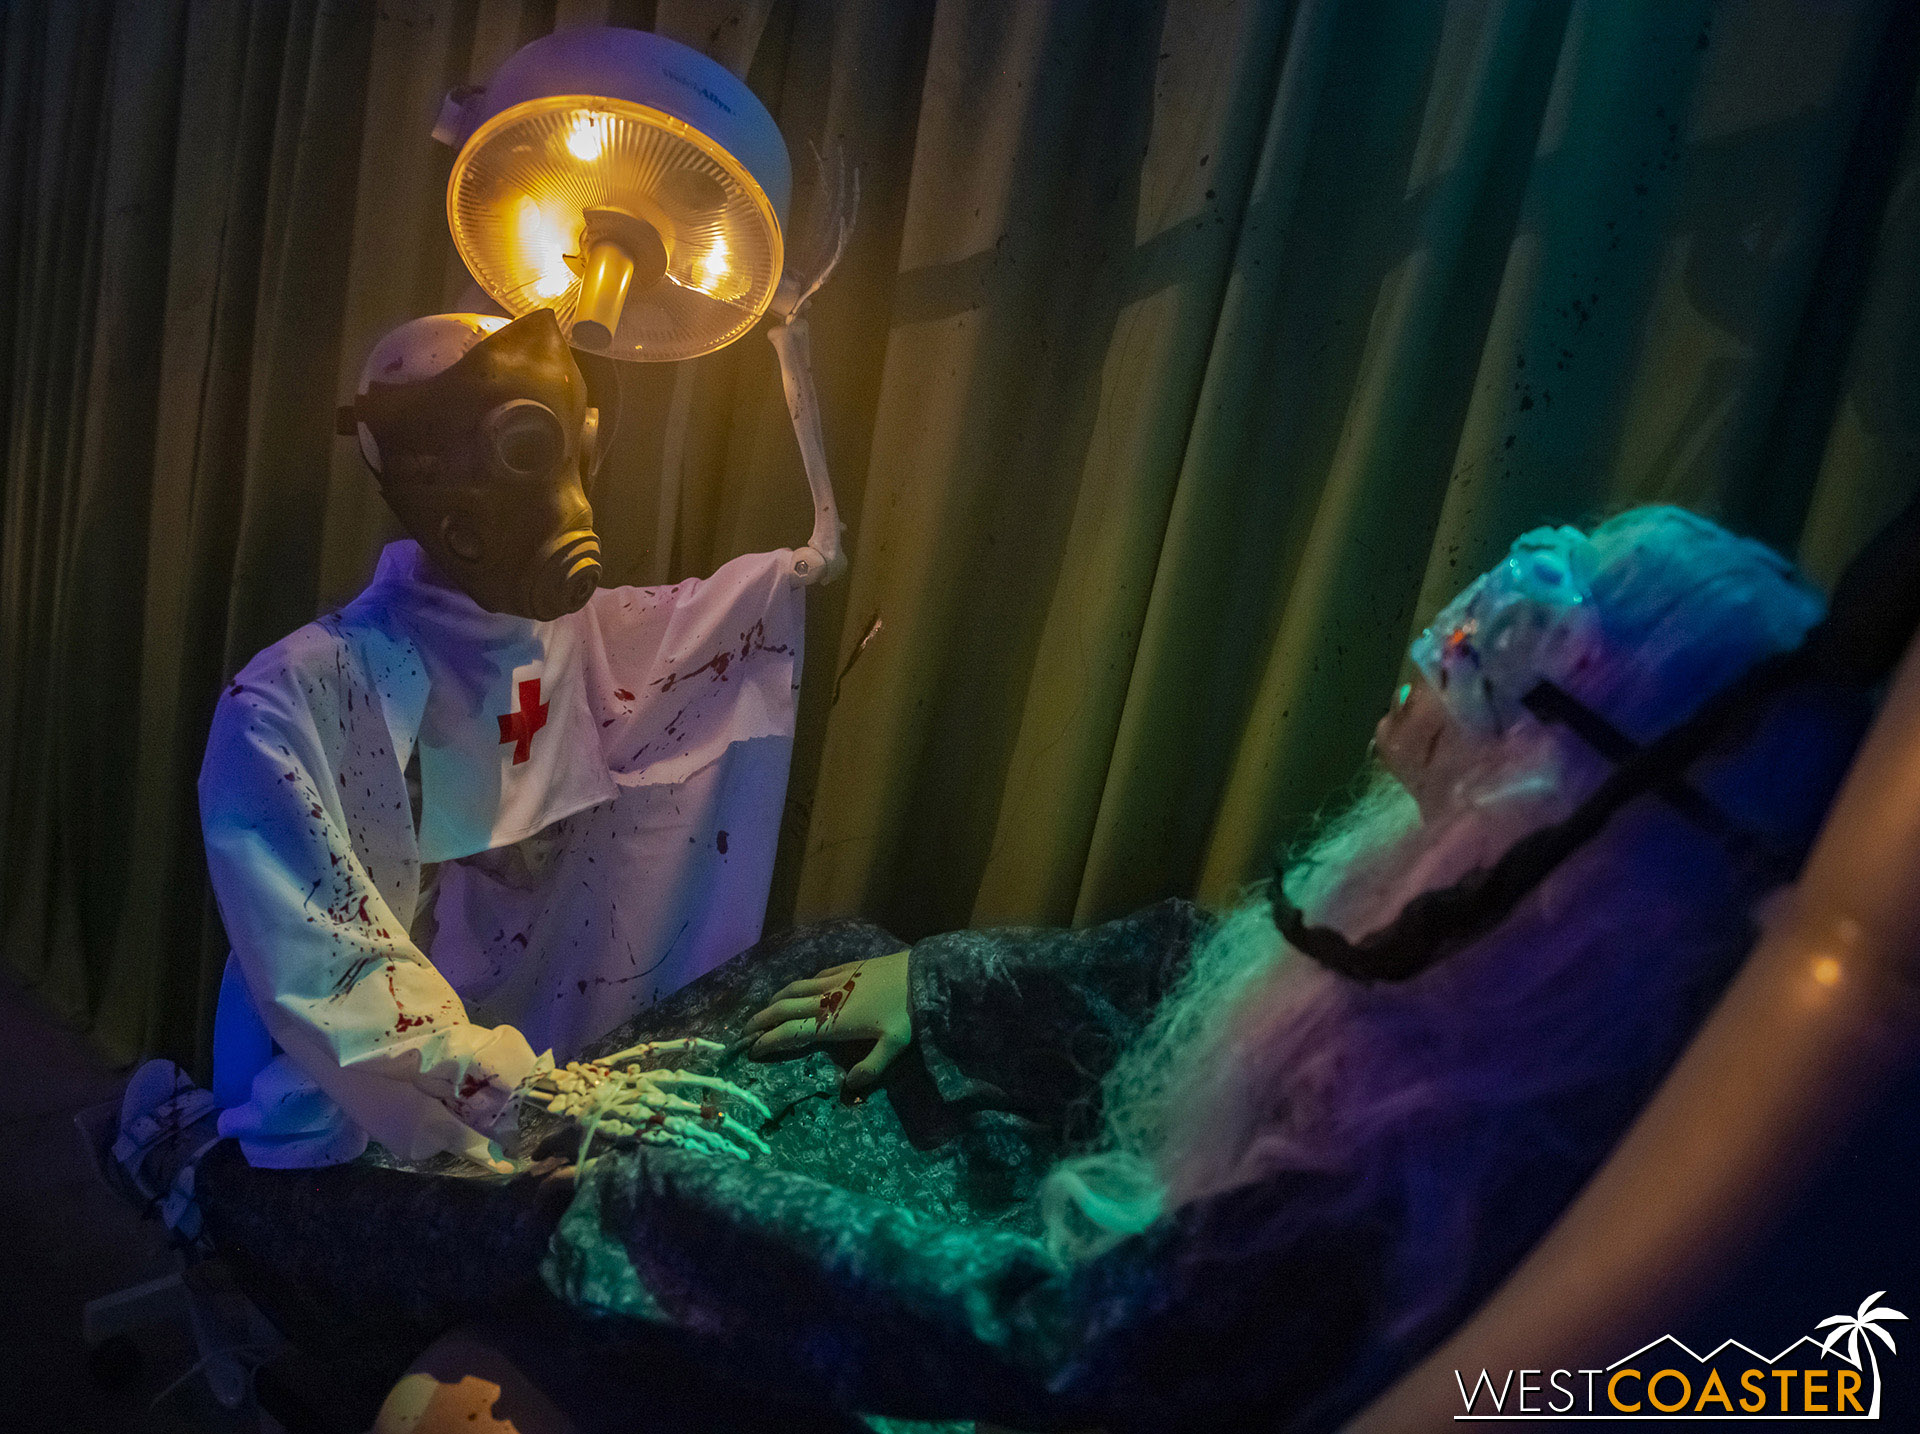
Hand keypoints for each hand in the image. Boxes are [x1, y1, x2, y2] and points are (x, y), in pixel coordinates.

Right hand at [744, 950, 910, 1095]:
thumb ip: (870, 1067)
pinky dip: (799, 985)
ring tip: (763, 1011)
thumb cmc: (908, 1011)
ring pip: (795, 988)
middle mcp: (827, 999)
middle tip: (744, 1032)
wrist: (922, 973)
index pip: (792, 1032)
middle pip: (784, 1009)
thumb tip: (849, 1089)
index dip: (769, 1042)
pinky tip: (798, 988)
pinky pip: (814, 976)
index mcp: (834, 1022)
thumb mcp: (894, 1045)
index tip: (752, 1051)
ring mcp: (835, 980)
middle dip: (761, 1021)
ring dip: (775, 1000)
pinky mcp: (846, 967)